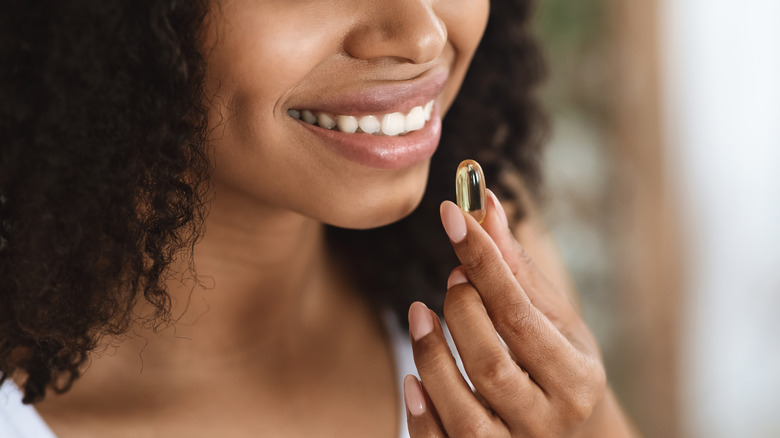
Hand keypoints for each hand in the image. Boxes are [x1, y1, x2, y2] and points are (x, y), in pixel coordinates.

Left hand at [404, 190, 631, 436]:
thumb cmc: (558, 369)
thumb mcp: (552, 321)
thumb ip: (515, 268)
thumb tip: (483, 202)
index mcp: (576, 379)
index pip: (519, 314)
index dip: (483, 260)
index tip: (451, 214)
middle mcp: (550, 421)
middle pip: (491, 363)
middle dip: (460, 311)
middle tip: (451, 279)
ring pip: (463, 411)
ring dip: (430, 355)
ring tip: (419, 314)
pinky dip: (421, 414)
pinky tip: (412, 379)